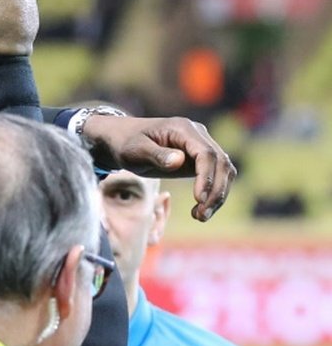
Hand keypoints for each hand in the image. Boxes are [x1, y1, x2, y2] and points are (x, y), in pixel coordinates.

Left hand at [83, 115, 235, 221]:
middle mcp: (197, 134)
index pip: (206, 153)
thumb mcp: (135, 150)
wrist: (121, 139)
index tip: (199, 199)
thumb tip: (179, 160)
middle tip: (201, 216)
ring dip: (218, 195)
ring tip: (200, 217)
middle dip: (216, 191)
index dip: (206, 177)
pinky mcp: (199, 159)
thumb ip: (156, 154)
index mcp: (182, 128)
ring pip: (224, 171)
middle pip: (221, 163)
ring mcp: (200, 146)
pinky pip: (216, 176)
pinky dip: (213, 194)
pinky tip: (200, 210)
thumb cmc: (125, 143)